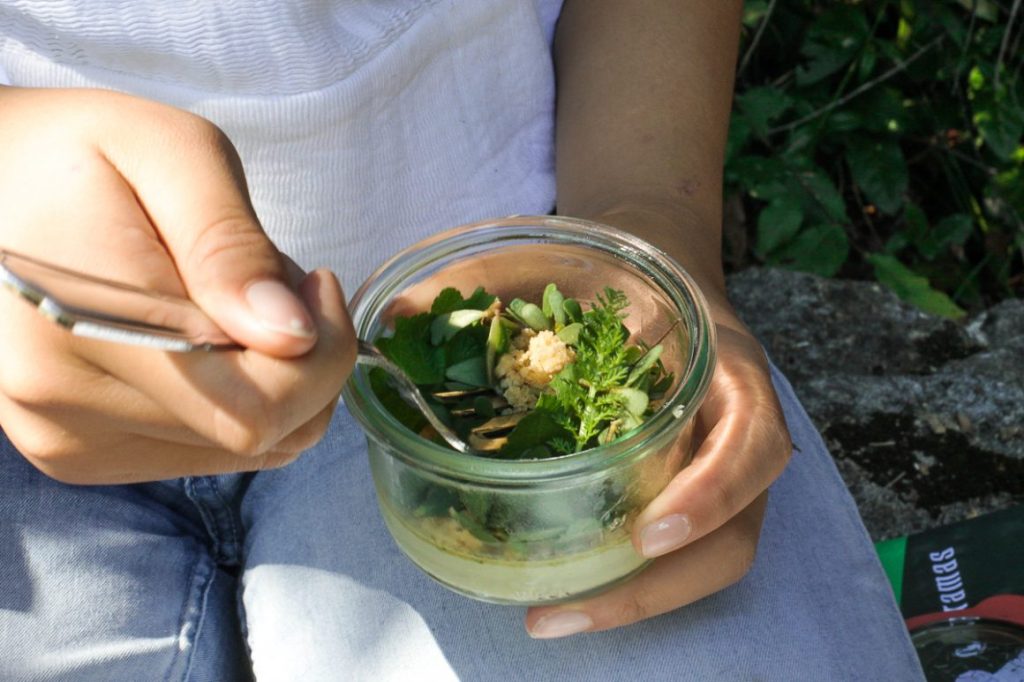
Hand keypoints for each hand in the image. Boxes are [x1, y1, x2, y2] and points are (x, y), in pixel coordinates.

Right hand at [0, 86, 356, 482]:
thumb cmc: (77, 151)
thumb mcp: (171, 153)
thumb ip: (232, 247)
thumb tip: (291, 338)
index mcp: (91, 326)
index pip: (258, 407)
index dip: (321, 356)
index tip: (315, 284)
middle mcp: (66, 405)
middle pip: (258, 433)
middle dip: (299, 361)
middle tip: (273, 281)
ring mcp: (66, 437)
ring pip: (237, 448)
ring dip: (266, 378)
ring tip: (220, 300)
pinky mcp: (76, 450)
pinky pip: (200, 450)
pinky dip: (229, 397)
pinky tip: (197, 335)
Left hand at [525, 228, 791, 637]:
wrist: (662, 276)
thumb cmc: (614, 270)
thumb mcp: (567, 258)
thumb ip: (491, 276)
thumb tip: (397, 314)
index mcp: (724, 366)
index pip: (753, 440)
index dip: (712, 493)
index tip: (646, 532)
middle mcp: (735, 429)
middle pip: (736, 535)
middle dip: (658, 587)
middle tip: (564, 608)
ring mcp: (720, 470)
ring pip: (709, 560)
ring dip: (637, 601)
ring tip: (550, 618)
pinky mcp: (690, 493)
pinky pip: (678, 556)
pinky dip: (626, 581)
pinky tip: (564, 592)